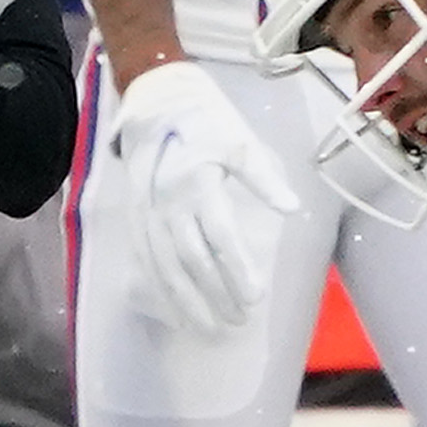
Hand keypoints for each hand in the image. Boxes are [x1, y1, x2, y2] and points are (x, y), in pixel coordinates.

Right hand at [107, 60, 300, 330]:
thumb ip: (263, 176)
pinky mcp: (134, 214)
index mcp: (196, 182)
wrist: (155, 97)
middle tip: (237, 322)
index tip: (254, 297)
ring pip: (164, 264)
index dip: (236, 269)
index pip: (219, 236)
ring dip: (185, 299)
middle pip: (191, 258)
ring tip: (207, 328)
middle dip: (214, 294)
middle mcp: (167, 201)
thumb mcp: (240, 140)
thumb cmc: (205, 120)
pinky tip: (172, 308)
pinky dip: (158, 286)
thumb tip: (291, 207)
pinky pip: (144, 257)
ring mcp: (146, 210)